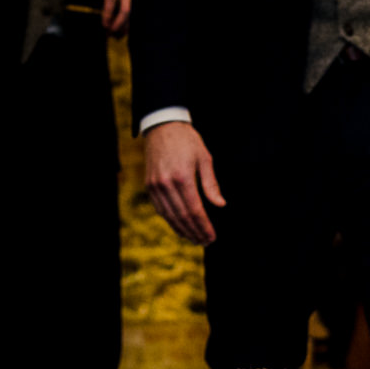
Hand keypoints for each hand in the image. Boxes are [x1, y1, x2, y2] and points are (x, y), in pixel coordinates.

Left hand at [79, 0, 131, 33]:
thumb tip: (77, 8)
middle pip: (124, 8)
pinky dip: (127, 23)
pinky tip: (123, 32)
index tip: (104, 25)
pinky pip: (131, 13)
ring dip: (123, 25)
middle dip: (118, 23)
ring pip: (129, 12)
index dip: (108, 13)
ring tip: (116, 35)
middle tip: (110, 32)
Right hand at [144, 121, 224, 244]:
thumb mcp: (204, 158)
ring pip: (170, 216)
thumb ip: (211, 184)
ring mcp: (155, 186)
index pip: (195, 210)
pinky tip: (180, 228)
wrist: (162, 126)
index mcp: (182, 177)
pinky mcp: (149, 186)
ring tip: (194, 239)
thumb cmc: (187, 141)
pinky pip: (160, 209)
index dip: (204, 226)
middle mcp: (166, 184)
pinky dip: (171, 221)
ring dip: (183, 230)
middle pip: (182, 216)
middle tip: (205, 242)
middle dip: (195, 232)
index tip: (212, 236)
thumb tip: (220, 204)